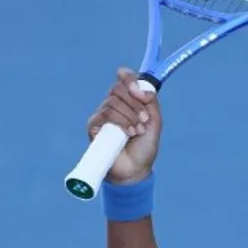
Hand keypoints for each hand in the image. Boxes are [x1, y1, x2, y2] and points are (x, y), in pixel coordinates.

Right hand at [87, 68, 162, 184]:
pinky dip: (120, 122)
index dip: (129, 78)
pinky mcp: (94, 126)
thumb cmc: (144, 147)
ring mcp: (102, 115)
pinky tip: (128, 133)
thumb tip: (140, 88)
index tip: (137, 89)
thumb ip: (151, 102)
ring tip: (138, 131)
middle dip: (135, 104)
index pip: (123, 78)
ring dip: (130, 116)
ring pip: (112, 102)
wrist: (135, 169)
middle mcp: (113, 105)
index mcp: (128, 101)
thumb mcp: (154, 122)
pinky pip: (105, 114)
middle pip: (118, 89)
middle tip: (145, 120)